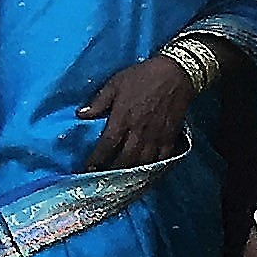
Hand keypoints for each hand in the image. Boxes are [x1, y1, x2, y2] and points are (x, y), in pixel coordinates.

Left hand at [78, 56, 198, 172]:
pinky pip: (162, 160)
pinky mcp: (170, 138)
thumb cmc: (142, 77)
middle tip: (102, 180)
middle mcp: (139, 131)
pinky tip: (146, 177)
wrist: (176, 74)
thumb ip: (99, 101)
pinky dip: (153, 170)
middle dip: (112, 172)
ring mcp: (156, 136)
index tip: (87, 169)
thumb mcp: (115, 83)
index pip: (107, 145)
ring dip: (131, 175)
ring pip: (143, 163)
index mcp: (123, 118)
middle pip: (124, 159)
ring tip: (121, 183)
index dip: (96, 159)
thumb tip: (80, 115)